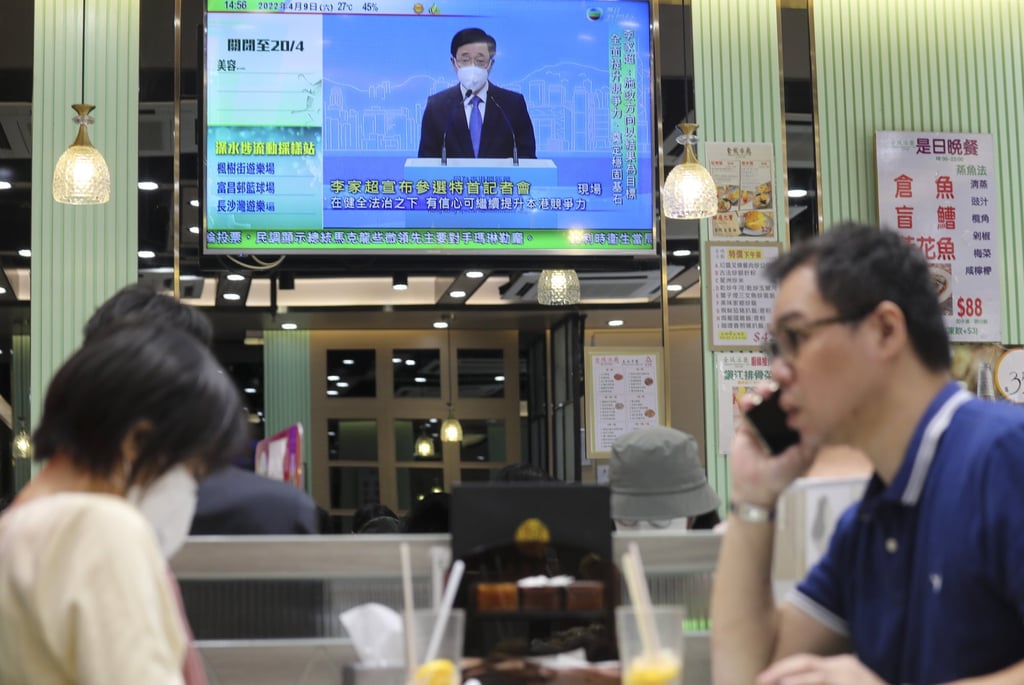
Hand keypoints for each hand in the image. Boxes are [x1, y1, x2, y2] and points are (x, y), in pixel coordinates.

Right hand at [729, 383, 816, 506]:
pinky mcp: (748, 422)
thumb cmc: (779, 478)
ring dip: (765, 388)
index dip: (804, 387)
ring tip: (766, 390)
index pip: (805, 400)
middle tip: (785, 376)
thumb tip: (814, 430)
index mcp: (801, 426)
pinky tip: (749, 403)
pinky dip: (748, 401)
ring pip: (766, 395)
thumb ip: (804, 449)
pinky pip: (747, 406)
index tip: (804, 380)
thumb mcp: (797, 464)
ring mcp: (766, 419)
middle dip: (784, 380)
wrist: (752, 488)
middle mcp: (785, 419)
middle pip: (785, 391)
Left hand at [756, 654, 886, 684]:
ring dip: (792, 681)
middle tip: (760, 680)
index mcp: (842, 664)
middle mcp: (846, 666)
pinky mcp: (854, 684)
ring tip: (774, 683)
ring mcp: (850, 676)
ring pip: (815, 676)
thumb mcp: (847, 683)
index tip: (764, 678)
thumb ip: (825, 682)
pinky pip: (824, 683)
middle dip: (780, 671)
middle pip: (805, 664)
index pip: (805, 663)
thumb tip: (790, 682)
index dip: (782, 669)